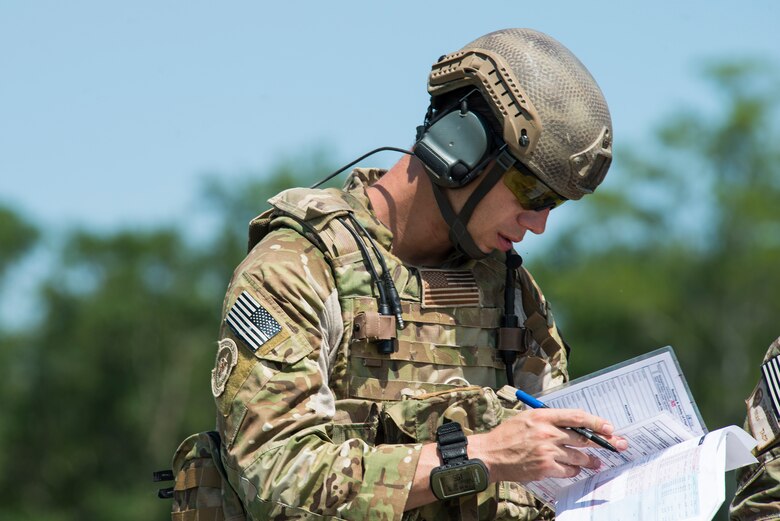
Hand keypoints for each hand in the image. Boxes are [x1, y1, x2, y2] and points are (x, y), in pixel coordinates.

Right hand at [470, 408, 627, 482]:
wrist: (490, 455)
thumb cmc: (507, 435)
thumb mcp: (527, 418)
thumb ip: (549, 419)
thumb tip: (574, 424)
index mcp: (543, 416)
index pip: (577, 417)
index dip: (597, 422)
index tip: (609, 428)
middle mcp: (547, 432)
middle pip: (583, 438)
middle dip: (602, 443)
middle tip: (615, 445)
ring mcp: (547, 451)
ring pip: (578, 456)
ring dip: (588, 460)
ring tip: (594, 462)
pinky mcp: (545, 468)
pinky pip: (568, 470)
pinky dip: (573, 470)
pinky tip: (572, 469)